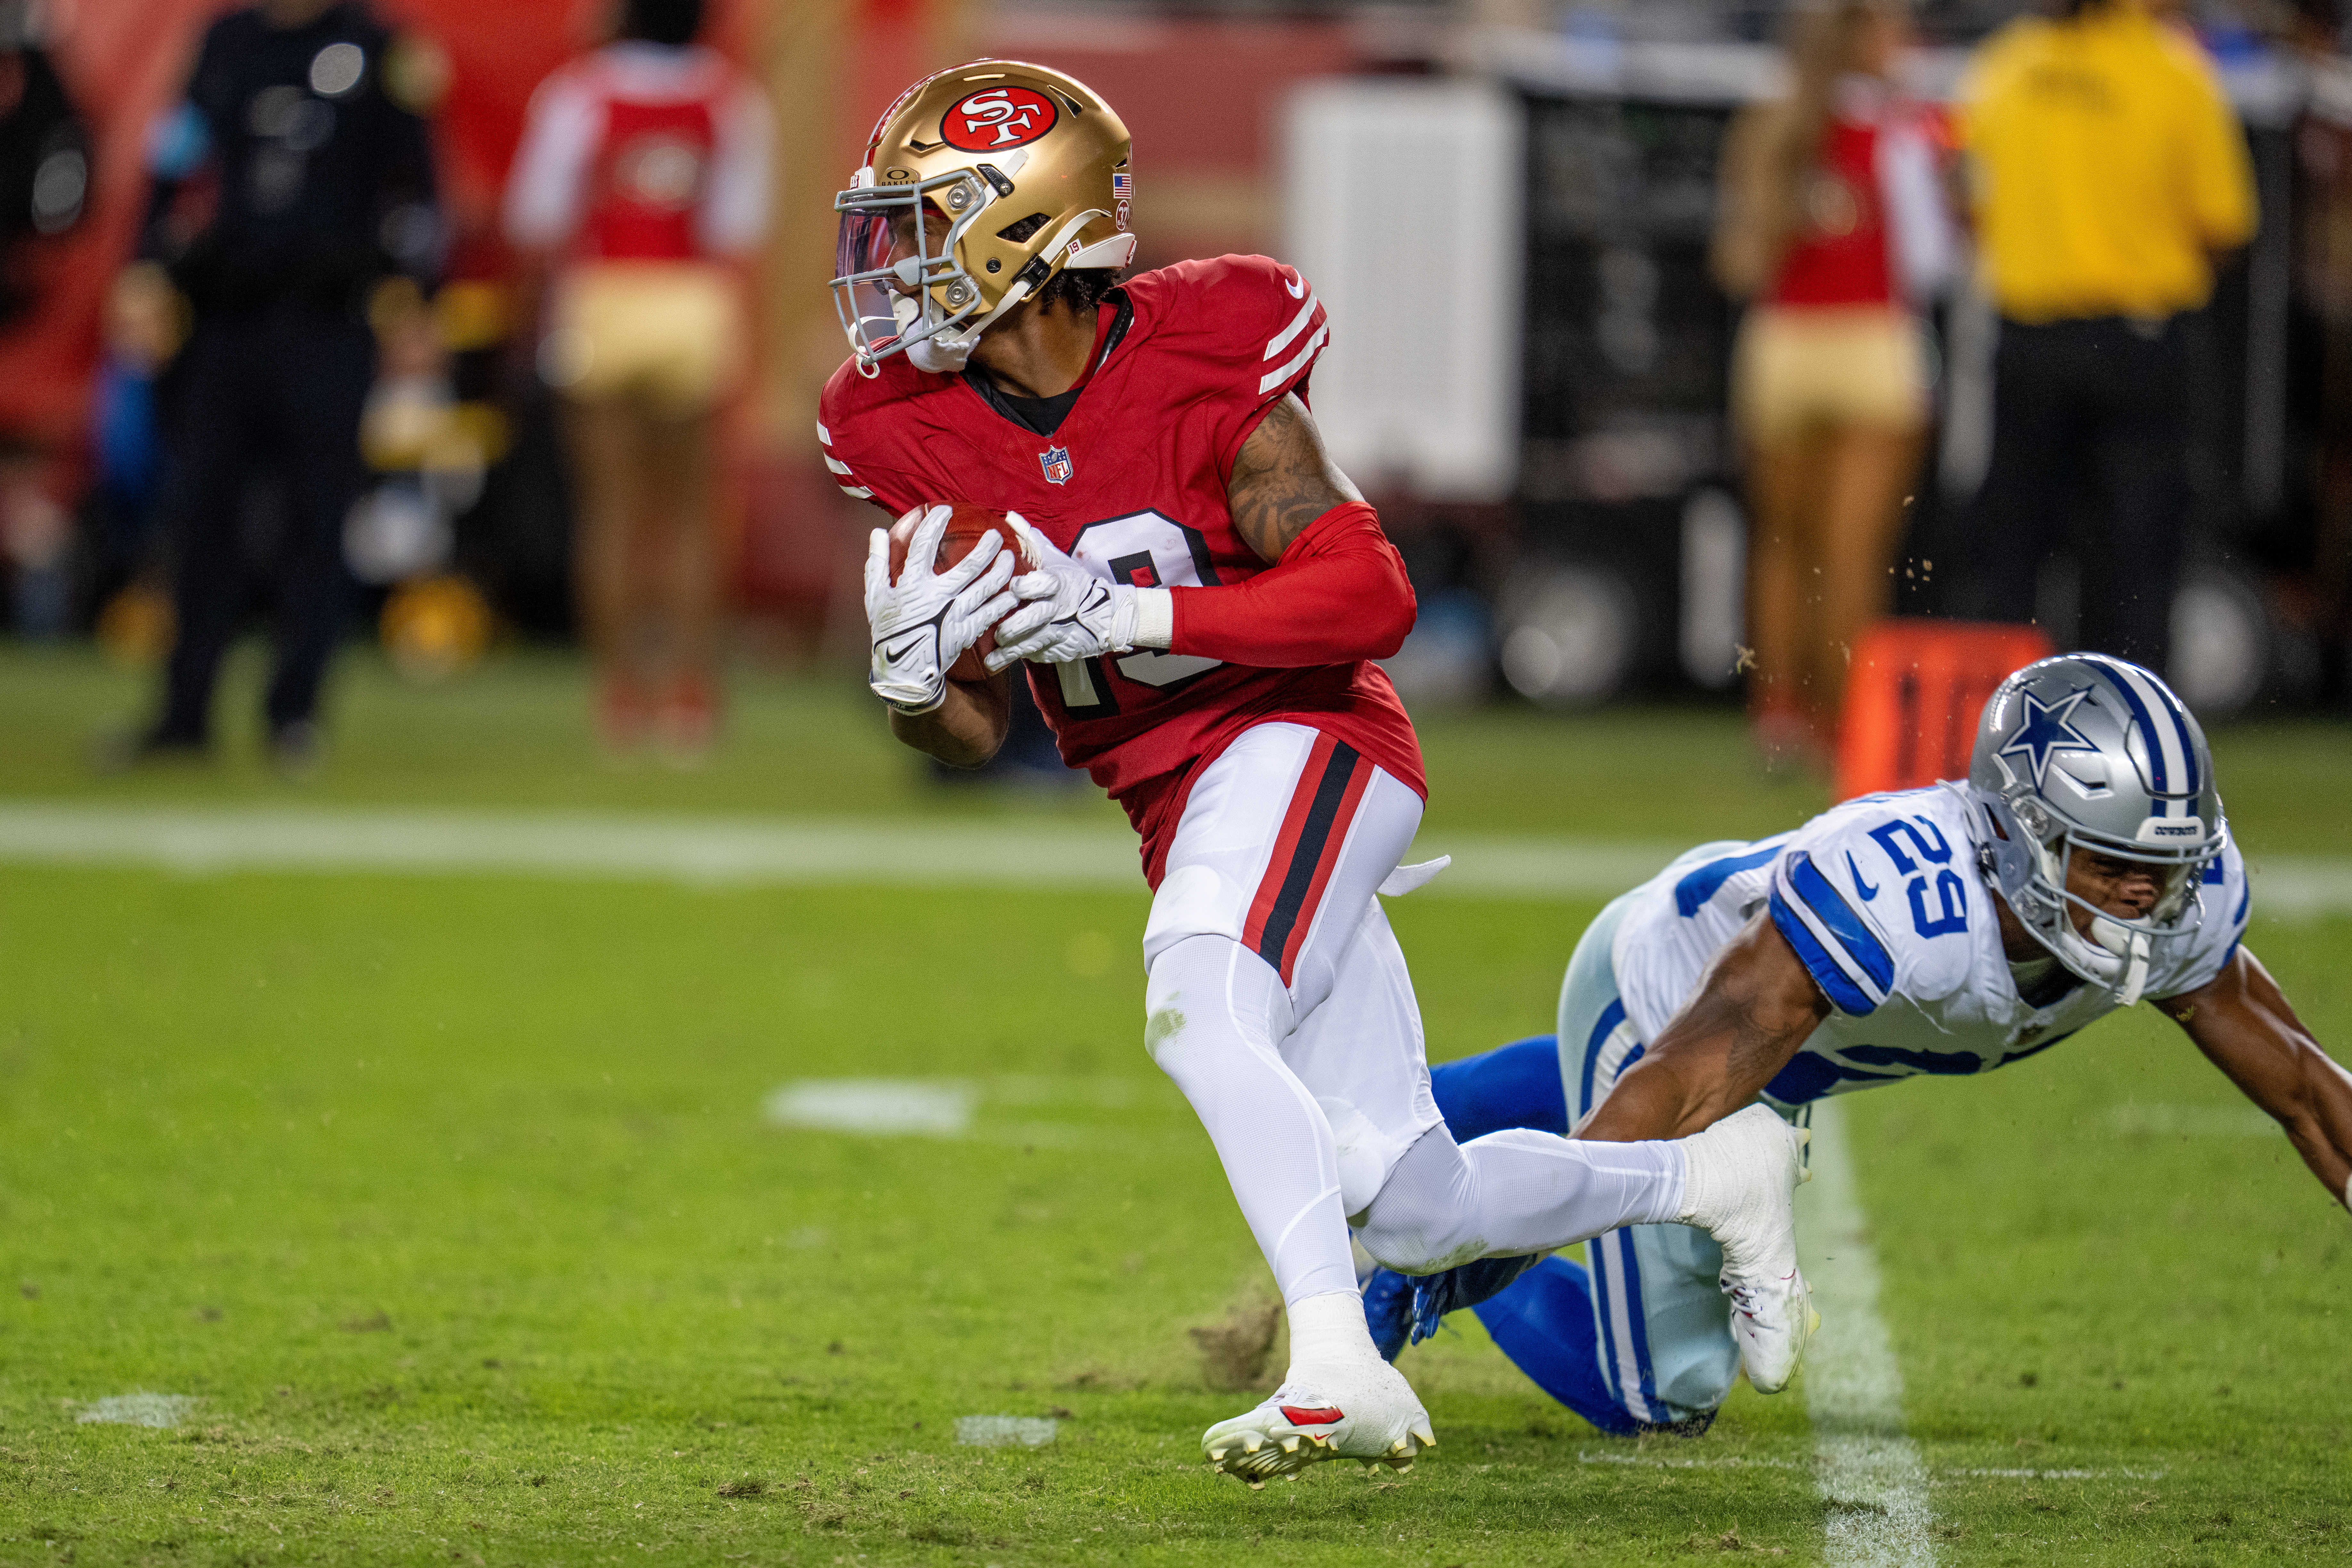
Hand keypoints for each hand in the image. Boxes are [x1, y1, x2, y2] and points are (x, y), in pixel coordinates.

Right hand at [863, 503, 1016, 712]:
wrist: (903, 672)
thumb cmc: (888, 631)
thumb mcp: (875, 596)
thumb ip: (877, 563)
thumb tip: (876, 532)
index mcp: (912, 585)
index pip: (923, 545)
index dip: (934, 524)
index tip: (945, 510)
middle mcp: (937, 597)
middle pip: (969, 566)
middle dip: (986, 547)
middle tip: (996, 534)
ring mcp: (955, 615)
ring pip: (986, 587)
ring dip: (1001, 570)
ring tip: (1010, 557)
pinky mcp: (967, 632)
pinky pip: (991, 613)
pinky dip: (1004, 600)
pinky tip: (1012, 591)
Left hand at [984, 512, 1139, 669]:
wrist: (1107, 615)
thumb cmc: (1076, 584)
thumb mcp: (1058, 560)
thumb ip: (1032, 541)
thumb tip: (1010, 516)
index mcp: (1058, 583)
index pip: (1040, 583)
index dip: (1023, 586)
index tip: (1014, 588)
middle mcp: (1057, 608)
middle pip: (1032, 618)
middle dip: (1012, 625)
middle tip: (998, 628)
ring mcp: (1058, 631)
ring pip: (1030, 642)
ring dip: (1009, 648)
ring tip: (992, 653)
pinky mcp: (1058, 649)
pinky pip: (1034, 655)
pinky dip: (1014, 659)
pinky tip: (995, 663)